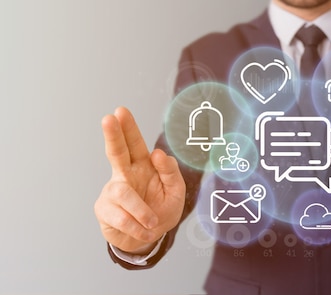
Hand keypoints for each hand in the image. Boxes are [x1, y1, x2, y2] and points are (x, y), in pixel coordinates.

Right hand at [94, 107, 184, 253]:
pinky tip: (144, 230)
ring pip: (123, 194)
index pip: (134, 143)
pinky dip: (136, 227)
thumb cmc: (162, 209)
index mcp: (143, 165)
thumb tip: (158, 154)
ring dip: (141, 210)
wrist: (149, 238)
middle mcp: (125, 174)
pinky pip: (120, 218)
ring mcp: (112, 191)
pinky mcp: (104, 210)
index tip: (120, 111)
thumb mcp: (176, 192)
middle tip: (108, 119)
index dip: (127, 128)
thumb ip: (171, 172)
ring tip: (153, 222)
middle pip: (116, 152)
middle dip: (112, 136)